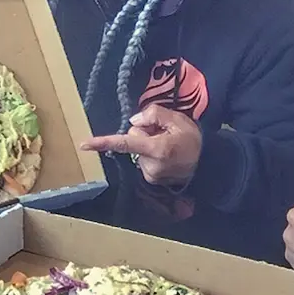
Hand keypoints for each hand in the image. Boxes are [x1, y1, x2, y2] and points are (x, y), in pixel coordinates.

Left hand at [81, 105, 201, 186]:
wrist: (208, 163)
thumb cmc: (193, 139)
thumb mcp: (178, 119)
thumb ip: (154, 114)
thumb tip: (133, 121)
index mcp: (156, 149)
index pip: (125, 143)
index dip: (103, 142)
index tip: (84, 144)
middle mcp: (150, 165)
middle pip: (132, 139)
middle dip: (143, 133)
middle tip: (163, 133)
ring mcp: (150, 175)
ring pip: (137, 151)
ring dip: (147, 145)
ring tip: (167, 145)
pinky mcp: (151, 180)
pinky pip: (142, 160)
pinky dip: (151, 155)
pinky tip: (166, 155)